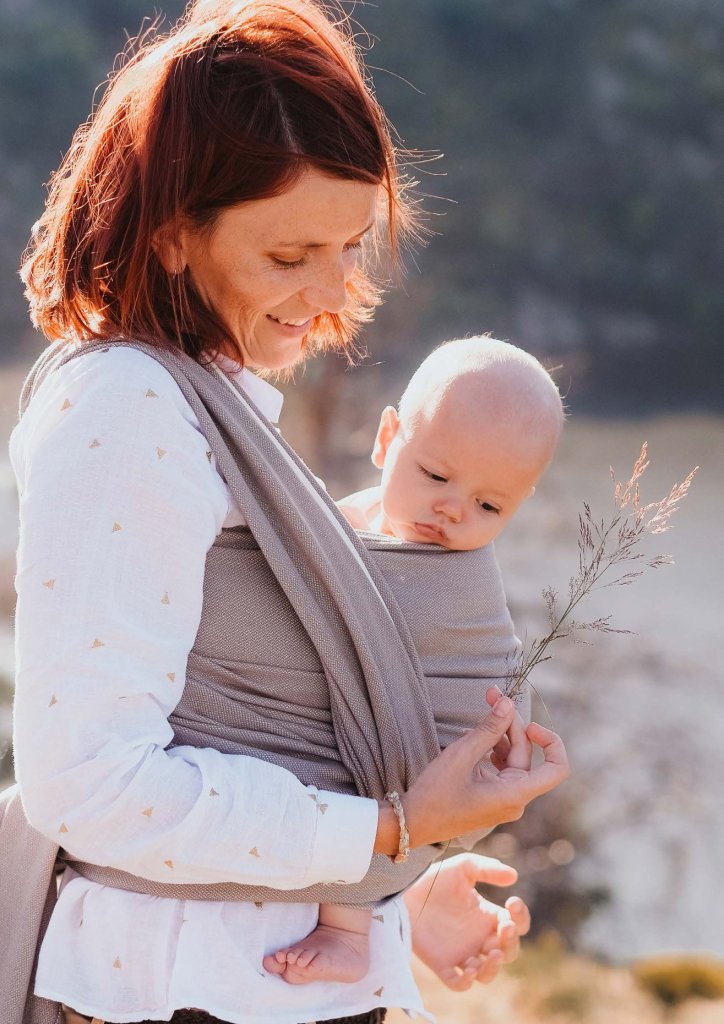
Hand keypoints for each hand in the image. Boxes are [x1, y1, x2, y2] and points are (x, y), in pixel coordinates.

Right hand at [397, 691, 568, 849]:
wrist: (411, 824)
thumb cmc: (435, 794)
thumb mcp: (461, 755)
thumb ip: (489, 728)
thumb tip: (508, 703)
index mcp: (515, 794)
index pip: (557, 769)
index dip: (550, 741)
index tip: (528, 724)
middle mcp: (515, 799)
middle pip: (526, 754)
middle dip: (511, 723)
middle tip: (492, 696)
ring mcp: (503, 800)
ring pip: (513, 759)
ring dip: (500, 733)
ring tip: (484, 710)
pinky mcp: (491, 798)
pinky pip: (501, 769)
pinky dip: (491, 748)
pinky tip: (474, 735)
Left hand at [404, 852, 529, 990]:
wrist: (404, 891)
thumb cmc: (436, 879)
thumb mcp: (463, 867)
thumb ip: (487, 868)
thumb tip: (514, 876)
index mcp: (488, 916)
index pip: (516, 924)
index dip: (521, 917)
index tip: (513, 902)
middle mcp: (479, 938)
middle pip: (507, 952)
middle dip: (511, 943)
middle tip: (505, 929)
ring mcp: (462, 953)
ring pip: (487, 973)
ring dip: (493, 968)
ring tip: (491, 954)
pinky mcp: (442, 965)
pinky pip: (458, 983)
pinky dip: (466, 982)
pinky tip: (468, 969)